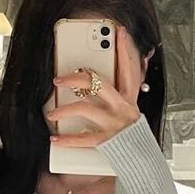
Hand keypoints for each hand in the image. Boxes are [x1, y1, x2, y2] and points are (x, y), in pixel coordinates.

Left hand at [47, 26, 141, 145]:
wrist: (142, 161)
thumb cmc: (131, 136)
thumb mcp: (130, 112)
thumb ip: (121, 95)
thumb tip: (112, 77)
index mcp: (130, 99)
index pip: (129, 69)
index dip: (125, 49)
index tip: (120, 32)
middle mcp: (123, 108)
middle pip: (99, 83)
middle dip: (77, 77)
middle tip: (59, 79)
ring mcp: (115, 124)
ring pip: (85, 108)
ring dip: (65, 109)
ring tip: (52, 113)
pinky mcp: (107, 141)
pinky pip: (83, 138)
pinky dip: (66, 139)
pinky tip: (55, 138)